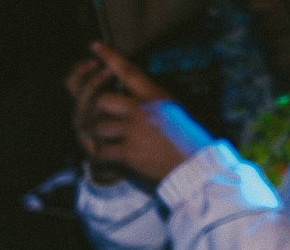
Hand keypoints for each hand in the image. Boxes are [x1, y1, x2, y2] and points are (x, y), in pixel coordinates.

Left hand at [68, 42, 213, 184]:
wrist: (194, 163)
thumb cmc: (185, 137)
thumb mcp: (171, 109)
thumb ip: (149, 100)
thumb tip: (129, 98)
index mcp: (155, 95)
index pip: (128, 72)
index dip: (110, 57)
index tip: (95, 46)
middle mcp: (142, 109)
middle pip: (102, 100)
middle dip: (98, 112)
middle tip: (101, 121)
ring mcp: (134, 130)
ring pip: (98, 127)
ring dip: (98, 137)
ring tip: (106, 142)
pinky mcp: (129, 152)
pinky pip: (102, 151)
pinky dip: (102, 156)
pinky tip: (108, 157)